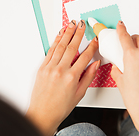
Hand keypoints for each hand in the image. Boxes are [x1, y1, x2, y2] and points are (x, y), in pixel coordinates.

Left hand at [26, 20, 99, 135]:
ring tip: (71, 24)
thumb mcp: (79, 94)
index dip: (91, 46)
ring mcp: (50, 68)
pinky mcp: (42, 68)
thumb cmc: (60, 107)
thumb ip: (88, 77)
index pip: (85, 57)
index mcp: (72, 77)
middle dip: (78, 33)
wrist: (42, 114)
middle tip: (82, 24)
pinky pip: (50, 51)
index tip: (95, 39)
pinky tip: (60, 35)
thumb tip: (95, 64)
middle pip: (72, 47)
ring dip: (66, 33)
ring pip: (60, 46)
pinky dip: (55, 41)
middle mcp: (60, 70)